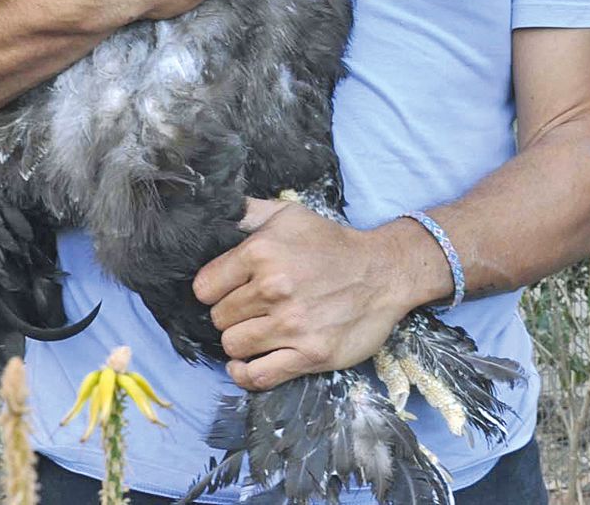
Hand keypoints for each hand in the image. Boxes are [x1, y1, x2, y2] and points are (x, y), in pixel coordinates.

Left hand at [192, 199, 420, 391]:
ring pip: (233, 346)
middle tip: (251, 309)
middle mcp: (273, 288)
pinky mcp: (310, 354)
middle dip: (230, 314)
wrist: (385, 272)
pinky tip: (247, 363)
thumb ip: (246, 213)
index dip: (213, 290)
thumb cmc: (332, 244)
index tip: (228, 291)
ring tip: (257, 331)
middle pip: (219, 318)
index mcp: (261, 252)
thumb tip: (214, 215)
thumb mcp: (289, 214)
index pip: (204, 287)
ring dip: (241, 341)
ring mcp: (292, 325)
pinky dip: (246, 374)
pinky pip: (258, 376)